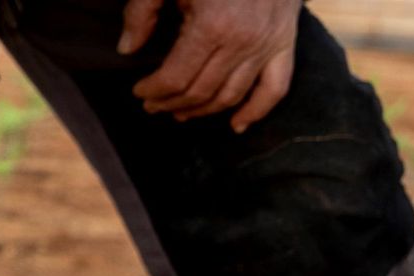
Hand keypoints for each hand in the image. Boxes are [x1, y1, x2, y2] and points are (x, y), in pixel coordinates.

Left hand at [120, 0, 299, 132]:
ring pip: (231, 96)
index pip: (176, 78)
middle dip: (171, 104)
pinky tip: (237, 126)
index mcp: (212, 25)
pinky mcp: (286, 42)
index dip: (152, 91)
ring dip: (202, 111)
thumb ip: (142, 11)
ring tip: (180, 113)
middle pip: (200, 92)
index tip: (139, 91)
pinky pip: (276, 87)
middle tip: (152, 106)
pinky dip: (257, 111)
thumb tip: (126, 49)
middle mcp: (243, 41)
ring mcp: (268, 44)